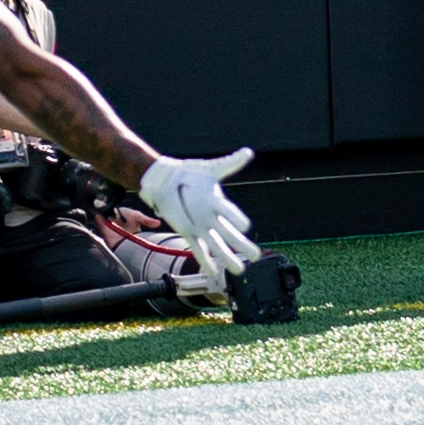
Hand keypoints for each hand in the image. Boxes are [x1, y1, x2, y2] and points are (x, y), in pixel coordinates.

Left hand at [138, 149, 256, 290]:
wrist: (167, 181)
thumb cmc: (191, 174)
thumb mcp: (210, 168)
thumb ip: (230, 163)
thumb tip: (248, 152)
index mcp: (217, 201)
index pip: (229, 212)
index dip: (236, 218)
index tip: (245, 226)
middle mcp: (211, 216)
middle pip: (228, 233)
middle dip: (241, 245)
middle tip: (256, 256)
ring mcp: (200, 226)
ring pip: (216, 245)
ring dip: (226, 257)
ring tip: (238, 270)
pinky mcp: (187, 232)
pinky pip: (197, 248)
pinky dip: (204, 260)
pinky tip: (212, 272)